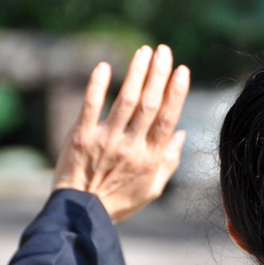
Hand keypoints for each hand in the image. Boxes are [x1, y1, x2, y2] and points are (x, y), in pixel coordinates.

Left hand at [52, 44, 190, 221]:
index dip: (176, 92)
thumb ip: (169, 161)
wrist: (81, 213)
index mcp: (150, 158)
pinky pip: (90, 107)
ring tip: (144, 51)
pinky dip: (97, 86)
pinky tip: (105, 66)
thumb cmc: (119, 201)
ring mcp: (106, 140)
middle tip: (164, 51)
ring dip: (136, 73)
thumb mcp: (152, 188)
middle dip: (158, 75)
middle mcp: (131, 146)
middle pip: (149, 104)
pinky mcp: (81, 137)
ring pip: (125, 100)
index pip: (167, 118)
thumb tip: (182, 134)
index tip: (182, 70)